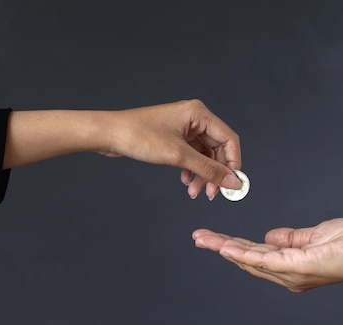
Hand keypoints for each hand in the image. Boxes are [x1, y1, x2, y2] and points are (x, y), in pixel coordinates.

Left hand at [102, 99, 241, 199]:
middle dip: (214, 173)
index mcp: (199, 113)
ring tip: (194, 191)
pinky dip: (191, 170)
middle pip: (217, 149)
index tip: (232, 183)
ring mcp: (184, 128)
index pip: (228, 139)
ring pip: (204, 155)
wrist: (109, 134)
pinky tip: (185, 181)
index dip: (233, 163)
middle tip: (211, 193)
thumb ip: (208, 169)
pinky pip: (192, 155)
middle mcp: (194, 118)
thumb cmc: (139, 136)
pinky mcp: (174, 137)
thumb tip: (231, 180)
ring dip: (202, 174)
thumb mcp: (178, 156)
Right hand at [193, 218, 342, 291]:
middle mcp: (288, 274)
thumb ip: (291, 238)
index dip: (233, 246)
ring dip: (225, 249)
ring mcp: (292, 272)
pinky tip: (226, 246)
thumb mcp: (314, 236)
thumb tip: (269, 237)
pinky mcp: (299, 266)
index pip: (256, 255)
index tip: (214, 237)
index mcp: (290, 265)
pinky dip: (243, 253)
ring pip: (251, 260)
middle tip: (198, 237)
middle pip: (247, 260)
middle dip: (221, 248)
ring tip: (203, 239)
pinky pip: (266, 260)